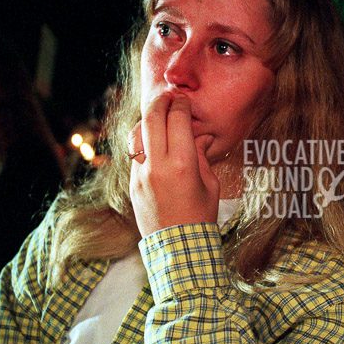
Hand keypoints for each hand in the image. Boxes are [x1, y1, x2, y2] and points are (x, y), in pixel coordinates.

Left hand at [129, 92, 218, 235]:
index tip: (185, 101)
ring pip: (137, 133)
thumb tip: (199, 137)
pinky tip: (152, 138)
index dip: (181, 105)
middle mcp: (157, 165)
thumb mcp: (210, 184)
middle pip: (152, 119)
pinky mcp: (133, 183)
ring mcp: (141, 174)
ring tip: (157, 114)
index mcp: (182, 164)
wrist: (179, 247)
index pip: (177, 120)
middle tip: (168, 96)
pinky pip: (135, 153)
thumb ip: (202, 156)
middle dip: (161, 102)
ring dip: (147, 119)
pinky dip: (143, 140)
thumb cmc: (201, 216)